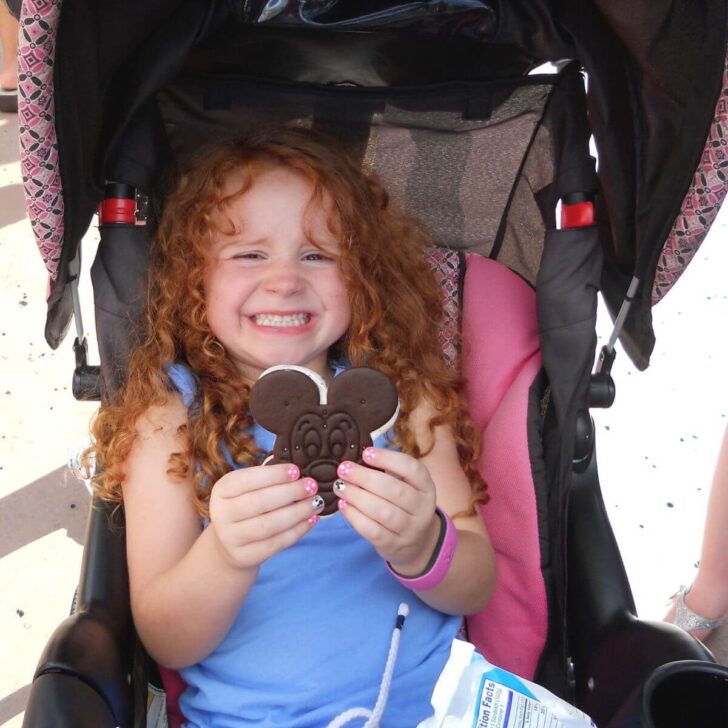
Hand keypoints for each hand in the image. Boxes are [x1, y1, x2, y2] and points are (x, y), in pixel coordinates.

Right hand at [208, 463, 323, 570]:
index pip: (247, 480)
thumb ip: (268, 480)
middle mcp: (221, 514)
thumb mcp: (247, 489)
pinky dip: (297, 531)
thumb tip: (300, 475)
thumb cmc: (245, 507)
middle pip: (258, 502)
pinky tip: (311, 520)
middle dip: (289, 493)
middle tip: (311, 486)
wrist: (228, 545)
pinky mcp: (244, 556)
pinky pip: (275, 543)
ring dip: (297, 513)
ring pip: (268, 525)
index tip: (296, 471)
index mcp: (221, 490)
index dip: (273, 475)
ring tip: (315, 503)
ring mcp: (230, 538)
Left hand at [335, 448, 440, 575]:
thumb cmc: (404, 505)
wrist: (416, 543)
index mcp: (426, 487)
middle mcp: (423, 508)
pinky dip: (355, 517)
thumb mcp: (406, 486)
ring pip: (383, 512)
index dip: (388, 459)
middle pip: (394, 490)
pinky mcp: (394, 545)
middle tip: (344, 469)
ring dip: (357, 497)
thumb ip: (389, 471)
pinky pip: (373, 531)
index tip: (366, 453)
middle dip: (365, 477)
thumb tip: (358, 460)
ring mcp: (410, 529)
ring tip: (340, 487)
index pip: (412, 469)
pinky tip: (343, 506)